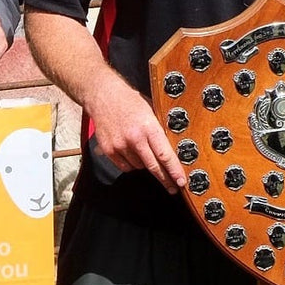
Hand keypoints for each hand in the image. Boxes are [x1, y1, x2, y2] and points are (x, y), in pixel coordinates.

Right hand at [81, 71, 185, 192]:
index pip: (164, 155)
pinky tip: (131, 152)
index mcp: (148, 127)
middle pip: (153, 166)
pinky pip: (125, 166)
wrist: (102, 96)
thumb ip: (159, 130)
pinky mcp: (109, 150)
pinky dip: (131, 163)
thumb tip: (171, 150)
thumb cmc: (129, 102)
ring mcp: (120, 146)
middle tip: (173, 187)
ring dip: (145, 164)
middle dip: (165, 179)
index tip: (181, 181)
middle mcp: (134, 139)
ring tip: (142, 150)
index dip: (174, 171)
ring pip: (139, 166)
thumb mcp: (150, 111)